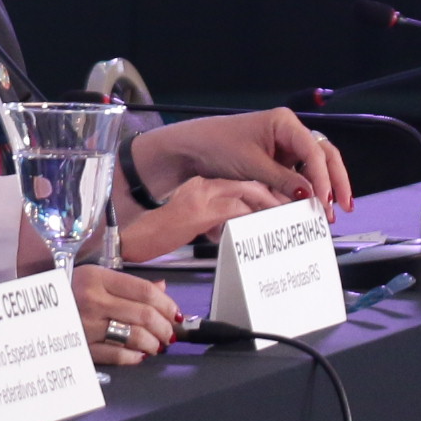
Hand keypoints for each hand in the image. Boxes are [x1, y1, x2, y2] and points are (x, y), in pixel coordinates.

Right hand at [71, 266, 179, 366]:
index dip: (167, 304)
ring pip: (135, 336)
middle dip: (165, 327)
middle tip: (170, 333)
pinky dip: (134, 357)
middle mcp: (92, 300)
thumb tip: (162, 290)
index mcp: (97, 278)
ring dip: (153, 343)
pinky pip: (117, 355)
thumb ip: (129, 284)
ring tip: (156, 345)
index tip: (175, 313)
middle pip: (145, 314)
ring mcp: (86, 325)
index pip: (145, 291)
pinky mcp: (81, 346)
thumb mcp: (95, 278)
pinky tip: (139, 355)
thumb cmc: (66, 293)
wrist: (32, 312)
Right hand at [116, 175, 281, 262]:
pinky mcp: (199, 211)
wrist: (128, 238)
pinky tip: (264, 226)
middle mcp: (202, 186)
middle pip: (249, 182)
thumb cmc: (153, 237)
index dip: (265, 192)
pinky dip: (254, 216)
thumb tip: (228, 230)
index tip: (280, 203)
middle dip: (275, 195)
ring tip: (286, 217)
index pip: (241, 182)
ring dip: (271, 204)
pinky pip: (237, 209)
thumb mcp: (187, 226)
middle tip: (293, 207)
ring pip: (248, 192)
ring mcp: (201, 196)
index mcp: (200, 186)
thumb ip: (210, 223)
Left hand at [132, 109, 354, 213]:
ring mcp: (283, 146)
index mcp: (284, 122)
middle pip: (323, 155)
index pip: (314, 151)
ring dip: (322, 188)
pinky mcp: (276, 161)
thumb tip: (310, 195)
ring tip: (327, 212)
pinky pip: (298, 175)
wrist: (190, 149)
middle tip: (342, 206)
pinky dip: (305, 190)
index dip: (322, 178)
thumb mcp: (251, 165)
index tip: (324, 200)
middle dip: (334, 181)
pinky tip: (310, 207)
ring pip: (314, 166)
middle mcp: (288, 132)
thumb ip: (283, 180)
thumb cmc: (215, 146)